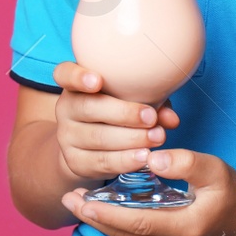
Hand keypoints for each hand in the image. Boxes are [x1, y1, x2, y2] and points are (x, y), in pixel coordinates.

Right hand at [51, 61, 180, 183]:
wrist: (89, 148)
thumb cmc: (115, 113)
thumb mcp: (129, 100)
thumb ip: (149, 102)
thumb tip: (170, 117)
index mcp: (74, 85)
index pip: (64, 74)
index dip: (78, 76)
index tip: (97, 81)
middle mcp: (65, 108)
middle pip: (88, 108)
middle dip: (124, 113)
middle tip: (151, 117)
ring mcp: (67, 136)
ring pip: (97, 137)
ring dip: (131, 138)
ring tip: (157, 137)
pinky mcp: (75, 162)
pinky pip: (101, 161)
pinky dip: (125, 160)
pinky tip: (143, 157)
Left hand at [61, 147, 235, 235]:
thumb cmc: (227, 190)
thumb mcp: (213, 168)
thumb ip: (185, 161)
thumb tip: (152, 160)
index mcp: (188, 228)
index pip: (140, 223)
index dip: (109, 213)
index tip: (84, 200)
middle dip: (94, 218)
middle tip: (70, 198)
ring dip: (100, 224)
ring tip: (79, 202)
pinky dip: (114, 231)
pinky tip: (101, 213)